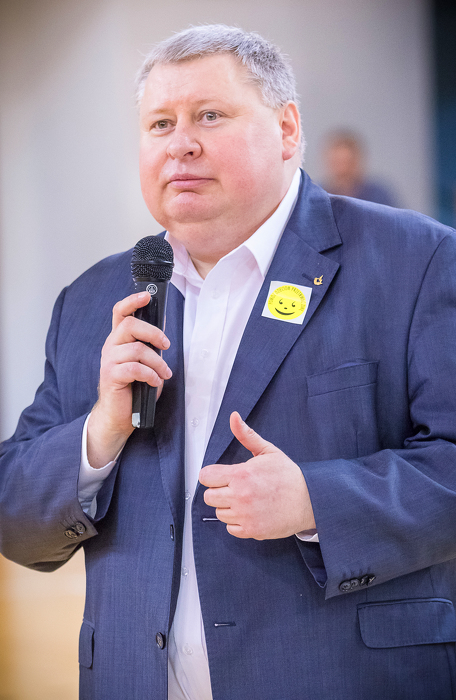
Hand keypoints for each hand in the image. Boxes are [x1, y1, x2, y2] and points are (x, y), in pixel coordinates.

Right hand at [87, 292, 171, 467]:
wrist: (118, 416)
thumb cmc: (134, 388)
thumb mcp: (145, 363)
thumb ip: (149, 348)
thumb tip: (163, 337)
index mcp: (118, 339)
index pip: (120, 312)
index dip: (132, 301)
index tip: (147, 297)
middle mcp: (111, 346)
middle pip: (131, 325)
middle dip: (154, 333)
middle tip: (166, 346)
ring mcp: (108, 360)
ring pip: (137, 349)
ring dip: (157, 362)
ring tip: (164, 374)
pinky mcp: (110, 376)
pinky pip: (135, 368)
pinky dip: (150, 374)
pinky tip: (155, 382)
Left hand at [199, 412, 315, 539]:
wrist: (310, 500)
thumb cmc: (289, 476)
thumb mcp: (268, 451)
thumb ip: (246, 435)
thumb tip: (234, 417)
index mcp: (241, 475)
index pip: (205, 477)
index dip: (212, 475)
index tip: (221, 476)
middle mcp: (240, 496)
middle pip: (208, 497)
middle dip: (218, 491)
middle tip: (234, 488)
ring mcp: (245, 515)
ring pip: (219, 513)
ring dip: (228, 507)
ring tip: (245, 500)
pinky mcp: (252, 530)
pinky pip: (230, 529)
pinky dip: (238, 522)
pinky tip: (250, 513)